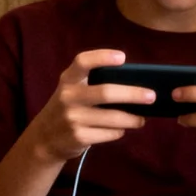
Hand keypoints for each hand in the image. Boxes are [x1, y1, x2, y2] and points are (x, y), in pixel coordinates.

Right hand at [24, 49, 151, 162]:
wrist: (44, 138)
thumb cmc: (68, 108)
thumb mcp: (72, 90)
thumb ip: (93, 83)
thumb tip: (135, 83)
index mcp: (68, 80)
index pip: (82, 62)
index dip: (102, 57)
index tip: (122, 57)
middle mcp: (68, 97)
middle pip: (106, 92)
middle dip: (133, 94)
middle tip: (151, 96)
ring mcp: (73, 118)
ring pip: (114, 118)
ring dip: (133, 118)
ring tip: (141, 118)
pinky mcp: (79, 137)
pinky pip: (111, 133)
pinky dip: (119, 131)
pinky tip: (119, 129)